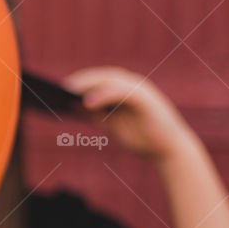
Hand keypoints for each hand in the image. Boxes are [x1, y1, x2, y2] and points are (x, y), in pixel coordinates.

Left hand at [63, 67, 199, 160]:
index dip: (81, 80)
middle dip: (82, 80)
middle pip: (104, 76)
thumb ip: (96, 113)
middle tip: (62, 86)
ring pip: (112, 80)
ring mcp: (140, 91)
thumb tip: (72, 103)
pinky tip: (88, 101)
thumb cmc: (141, 138)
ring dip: (90, 84)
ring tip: (70, 90)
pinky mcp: (146, 99)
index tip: (61, 85)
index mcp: (125, 90)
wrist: (167, 151)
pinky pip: (122, 92)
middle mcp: (133, 86)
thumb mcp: (112, 125)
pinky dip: (104, 95)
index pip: (100, 79)